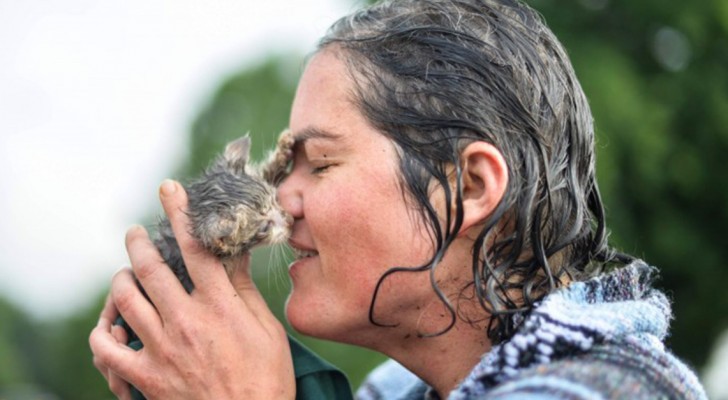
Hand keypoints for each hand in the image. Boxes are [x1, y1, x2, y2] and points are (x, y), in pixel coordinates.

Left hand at [89, 180, 294, 398]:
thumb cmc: (266, 379)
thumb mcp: (267, 329)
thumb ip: (244, 290)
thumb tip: (234, 254)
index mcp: (221, 307)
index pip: (197, 249)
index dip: (180, 214)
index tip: (168, 190)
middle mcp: (187, 321)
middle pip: (151, 268)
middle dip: (138, 242)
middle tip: (134, 232)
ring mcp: (162, 349)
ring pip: (126, 299)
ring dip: (120, 277)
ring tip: (125, 271)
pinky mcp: (145, 376)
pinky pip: (108, 349)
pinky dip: (103, 331)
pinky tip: (110, 322)